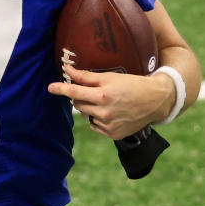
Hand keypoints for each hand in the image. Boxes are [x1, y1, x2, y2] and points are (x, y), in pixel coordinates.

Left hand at [47, 65, 173, 139]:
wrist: (155, 101)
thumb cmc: (132, 85)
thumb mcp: (110, 77)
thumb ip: (87, 76)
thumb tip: (68, 71)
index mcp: (103, 96)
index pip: (74, 92)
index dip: (61, 89)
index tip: (50, 88)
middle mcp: (104, 113)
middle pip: (78, 105)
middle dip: (81, 97)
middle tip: (94, 92)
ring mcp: (108, 126)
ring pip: (87, 116)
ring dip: (91, 108)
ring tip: (107, 102)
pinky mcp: (113, 135)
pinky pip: (96, 126)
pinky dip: (99, 119)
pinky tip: (112, 113)